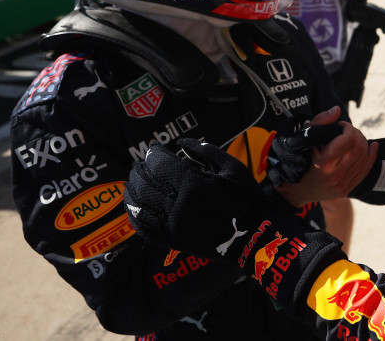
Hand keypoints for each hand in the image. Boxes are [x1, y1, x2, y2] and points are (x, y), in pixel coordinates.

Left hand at [125, 140, 272, 260]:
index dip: (154, 154)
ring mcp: (172, 226)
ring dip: (132, 191)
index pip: (161, 165)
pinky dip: (134, 216)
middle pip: (146, 184)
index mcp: (194, 185)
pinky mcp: (172, 242)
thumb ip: (207, 151)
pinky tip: (132, 206)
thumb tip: (183, 142)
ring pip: (140, 206)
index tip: (154, 149)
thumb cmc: (245, 199)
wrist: (252, 236)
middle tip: (139, 163)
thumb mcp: (232, 168)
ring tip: (131, 182)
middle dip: (140, 170)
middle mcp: (178, 206)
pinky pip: (144, 229)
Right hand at [274, 107, 377, 207]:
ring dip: (363, 142)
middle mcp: (335, 176)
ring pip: (364, 158)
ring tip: (354, 137)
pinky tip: (372, 146)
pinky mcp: (347, 190)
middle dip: (356, 134)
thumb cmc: (298, 159)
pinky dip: (371, 156)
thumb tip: (337, 110)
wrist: (296, 189)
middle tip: (348, 130)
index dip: (348, 128)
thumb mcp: (303, 138)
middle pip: (358, 148)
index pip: (348, 140)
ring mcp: (342, 185)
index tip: (341, 125)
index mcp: (324, 163)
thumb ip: (320, 122)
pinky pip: (365, 170)